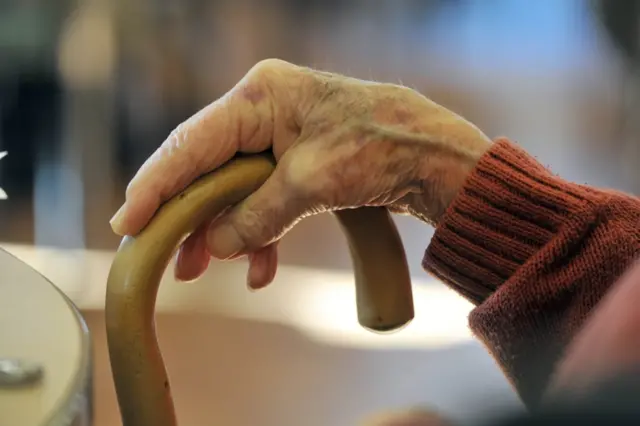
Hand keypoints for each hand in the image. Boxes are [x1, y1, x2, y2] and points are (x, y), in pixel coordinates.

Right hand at [110, 59, 490, 287]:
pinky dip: (260, 233)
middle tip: (165, 257)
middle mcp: (265, 110)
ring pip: (233, 189)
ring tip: (201, 270)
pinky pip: (264, 199)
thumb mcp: (311, 184)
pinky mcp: (297, 162)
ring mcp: (281, 136)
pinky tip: (261, 269)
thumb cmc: (381, 149)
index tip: (127, 223)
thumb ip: (257, 216)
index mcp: (261, 96)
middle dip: (189, 217)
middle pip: (207, 168)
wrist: (435, 157)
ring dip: (222, 232)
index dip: (156, 185)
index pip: (192, 143)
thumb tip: (216, 246)